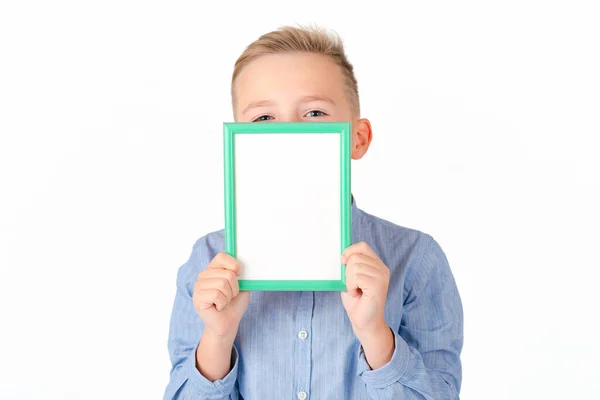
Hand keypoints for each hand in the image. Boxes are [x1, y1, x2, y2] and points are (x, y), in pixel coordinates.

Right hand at [193, 252, 249, 338]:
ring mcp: (198, 286)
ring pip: (222, 284)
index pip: (222, 256)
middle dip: (234, 288)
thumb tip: (243, 265)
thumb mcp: (243, 285)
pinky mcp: (197, 298)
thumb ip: (242, 274)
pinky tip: (218, 307)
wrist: (228, 323)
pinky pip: (216, 294)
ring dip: (228, 296)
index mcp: (213, 269)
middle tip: (229, 296)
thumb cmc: (234, 304)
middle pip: (227, 273)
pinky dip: (222, 303)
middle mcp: (203, 275)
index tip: (238, 276)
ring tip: (224, 302)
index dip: (234, 266)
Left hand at [341, 242, 393, 368]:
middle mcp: (382, 269)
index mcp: (376, 265)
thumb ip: (350, 265)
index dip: (349, 251)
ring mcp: (381, 276)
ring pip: (355, 266)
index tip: (342, 262)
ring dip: (349, 280)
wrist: (364, 322)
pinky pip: (357, 277)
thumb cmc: (357, 301)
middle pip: (355, 256)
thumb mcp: (351, 279)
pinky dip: (351, 286)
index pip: (362, 246)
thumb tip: (342, 254)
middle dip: (347, 271)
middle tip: (352, 285)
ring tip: (355, 290)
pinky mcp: (378, 285)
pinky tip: (357, 294)